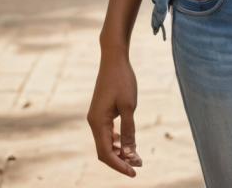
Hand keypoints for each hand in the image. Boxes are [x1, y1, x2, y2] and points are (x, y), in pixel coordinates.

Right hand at [87, 49, 142, 176]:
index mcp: (98, 122)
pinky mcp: (101, 111)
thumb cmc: (122, 80)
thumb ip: (128, 130)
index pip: (106, 153)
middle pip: (104, 150)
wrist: (114, 58)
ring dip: (119, 151)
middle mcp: (94, 121)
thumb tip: (130, 153)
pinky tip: (127, 143)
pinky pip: (107, 132)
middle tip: (138, 166)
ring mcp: (96, 116)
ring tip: (136, 158)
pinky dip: (117, 140)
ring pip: (106, 142)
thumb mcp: (129, 106)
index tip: (134, 172)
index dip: (119, 165)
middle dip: (120, 160)